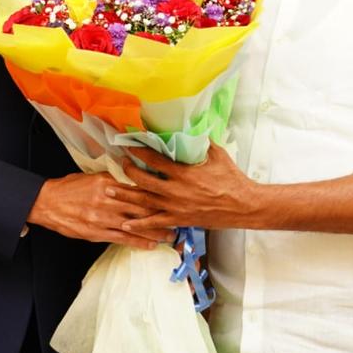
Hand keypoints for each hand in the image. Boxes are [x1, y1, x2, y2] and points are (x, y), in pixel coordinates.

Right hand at [27, 171, 174, 248]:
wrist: (47, 202)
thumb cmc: (69, 188)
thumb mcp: (92, 176)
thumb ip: (112, 179)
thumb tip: (130, 178)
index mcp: (107, 182)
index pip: (138, 188)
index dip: (157, 194)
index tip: (171, 197)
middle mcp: (108, 199)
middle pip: (141, 207)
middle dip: (162, 214)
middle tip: (179, 218)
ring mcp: (103, 217)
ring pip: (135, 225)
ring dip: (155, 231)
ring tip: (171, 235)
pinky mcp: (97, 232)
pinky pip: (122, 239)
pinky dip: (139, 242)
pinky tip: (151, 245)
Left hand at [112, 143, 260, 231]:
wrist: (243, 205)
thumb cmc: (231, 178)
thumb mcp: (216, 154)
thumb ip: (200, 142)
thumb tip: (189, 129)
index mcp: (183, 173)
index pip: (154, 160)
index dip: (139, 151)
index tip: (129, 145)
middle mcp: (176, 191)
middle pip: (143, 180)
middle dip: (128, 171)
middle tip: (119, 164)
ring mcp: (176, 207)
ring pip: (144, 201)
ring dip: (125, 196)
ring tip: (109, 191)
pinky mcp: (179, 220)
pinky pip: (155, 223)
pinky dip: (139, 224)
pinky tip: (125, 223)